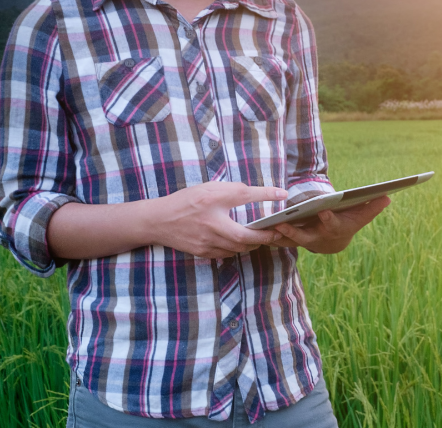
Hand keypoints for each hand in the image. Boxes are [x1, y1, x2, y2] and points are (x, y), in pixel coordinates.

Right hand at [152, 181, 286, 258]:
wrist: (159, 221)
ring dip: (252, 244)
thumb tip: (254, 192)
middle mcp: (210, 224)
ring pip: (238, 248)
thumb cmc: (186, 201)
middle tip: (276, 231)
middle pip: (244, 236)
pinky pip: (227, 253)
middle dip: (264, 236)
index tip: (282, 194)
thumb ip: (232, 190)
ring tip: (262, 237)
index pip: (244, 195)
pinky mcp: (203, 252)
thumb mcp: (209, 188)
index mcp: (211, 202)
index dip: (265, 194)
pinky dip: (238, 248)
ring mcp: (206, 242)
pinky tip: (242, 243)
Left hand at [272, 196, 390, 253]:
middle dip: (294, 232)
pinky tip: (260, 229)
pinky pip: (281, 240)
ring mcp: (305, 241)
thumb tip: (388, 196)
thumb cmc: (349, 222)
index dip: (328, 219)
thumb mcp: (361, 215)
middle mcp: (319, 238)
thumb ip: (372, 206)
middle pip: (305, 237)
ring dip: (278, 236)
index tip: (324, 211)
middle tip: (282, 223)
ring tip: (266, 226)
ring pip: (289, 240)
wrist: (335, 241)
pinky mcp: (293, 240)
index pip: (332, 224)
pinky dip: (271, 236)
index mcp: (335, 229)